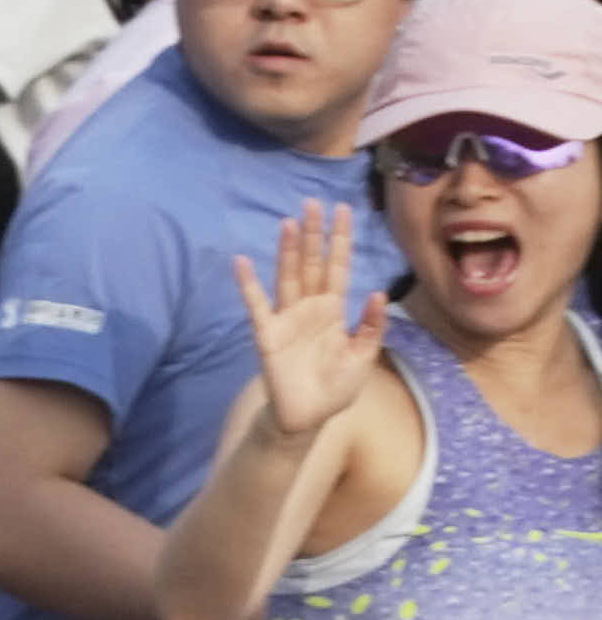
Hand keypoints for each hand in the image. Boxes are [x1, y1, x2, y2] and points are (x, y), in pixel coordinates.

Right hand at [233, 208, 385, 458]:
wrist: (309, 416)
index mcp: (335, 310)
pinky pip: (256, 304)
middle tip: (313, 203)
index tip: (343, 210)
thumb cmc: (337, 387)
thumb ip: (371, 326)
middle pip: (313, 263)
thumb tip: (378, 292)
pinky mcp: (267, 333)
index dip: (341, 239)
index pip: (339, 266)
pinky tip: (241, 262)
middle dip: (314, 234)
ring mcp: (287, 317)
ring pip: (289, 275)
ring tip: (290, 222)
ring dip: (289, 250)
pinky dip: (248, 283)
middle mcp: (310, 307)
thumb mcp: (364, 356)